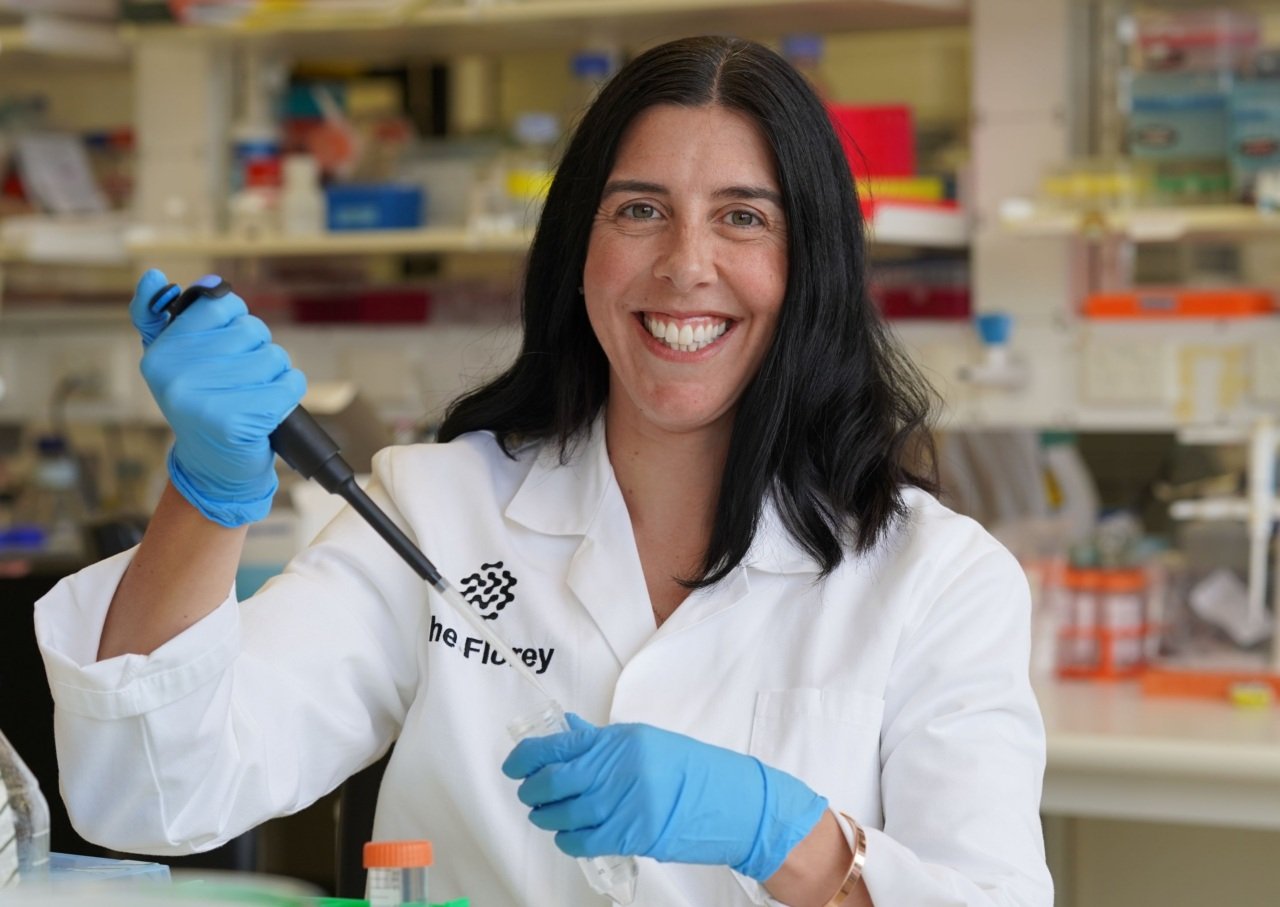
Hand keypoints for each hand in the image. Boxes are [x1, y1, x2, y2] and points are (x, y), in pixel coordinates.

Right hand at [131, 269, 305, 526]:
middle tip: (241, 382)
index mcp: (160, 352)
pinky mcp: (236, 422)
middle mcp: (175, 374)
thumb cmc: (204, 406)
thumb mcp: (179, 361)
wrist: (214, 468)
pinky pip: (289, 384)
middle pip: (253, 330)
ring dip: (275, 376)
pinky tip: (269, 411)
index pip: (221, 305)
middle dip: (258, 353)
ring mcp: (204, 399)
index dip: (237, 323)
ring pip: (274, 357)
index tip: (228, 350)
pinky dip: (288, 394)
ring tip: (254, 397)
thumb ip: (172, 318)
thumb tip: (171, 278)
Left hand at [502, 714, 827, 881]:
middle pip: (552, 782)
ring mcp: (622, 804)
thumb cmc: (688, 768)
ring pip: (561, 814)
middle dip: (531, 790)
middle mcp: (616, 770)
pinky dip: (567, 839)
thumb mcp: (643, 742)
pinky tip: (568, 834)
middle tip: (529, 792)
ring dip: (546, 816)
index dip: (525, 757)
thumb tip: (564, 736)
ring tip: (547, 814)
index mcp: (617, 741)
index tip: (514, 765)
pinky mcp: (629, 835)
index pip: (556, 746)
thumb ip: (601, 742)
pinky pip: (581, 841)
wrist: (726, 800)